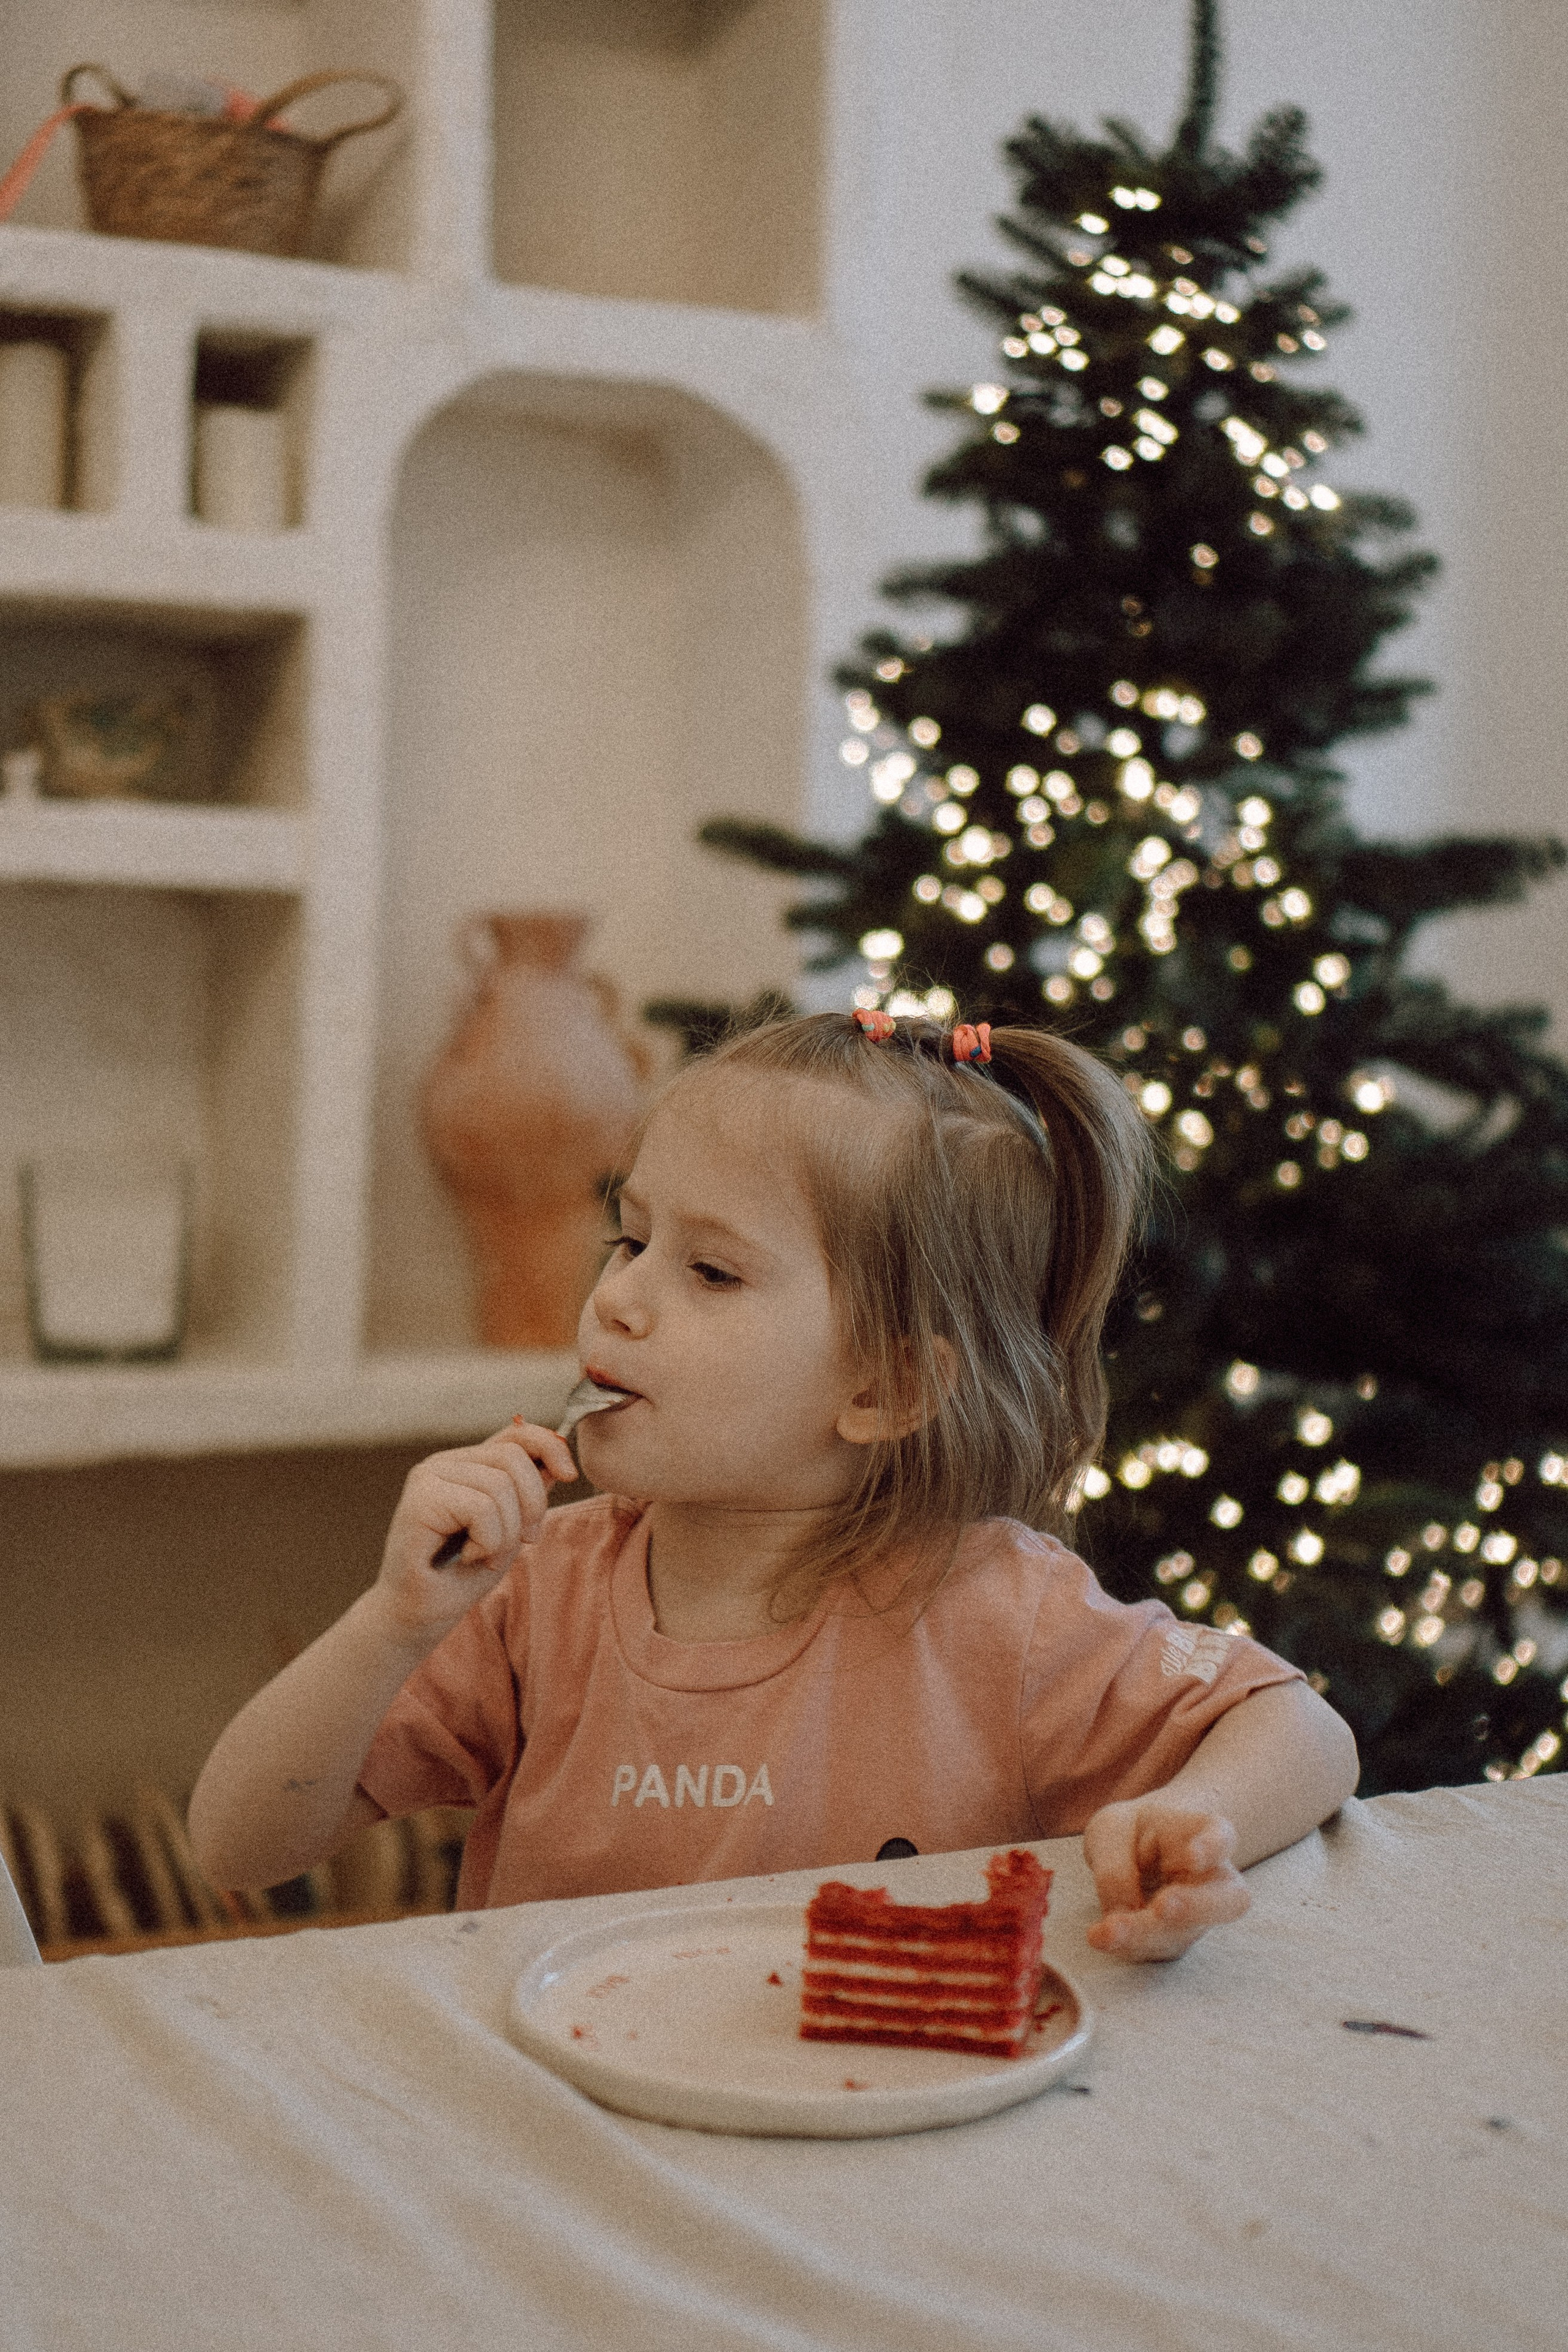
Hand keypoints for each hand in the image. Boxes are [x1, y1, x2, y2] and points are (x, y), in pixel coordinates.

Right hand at [372, 1419, 577, 1644]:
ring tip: (487, 1555)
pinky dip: (488, 1541)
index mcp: (465, 1464)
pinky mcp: (419, 1499)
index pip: (516, 1433)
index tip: (570, 1476)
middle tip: (522, 1541)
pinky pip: (481, 1508)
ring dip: (506, 1534)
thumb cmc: (461, 1576)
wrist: (418, 1616)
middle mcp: (443, 1463)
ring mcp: (427, 1477)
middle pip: (513, 1458)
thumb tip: (559, 1462)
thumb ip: (527, 1494)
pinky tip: (469, 1557)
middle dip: (532, 1505)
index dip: (549, 1446)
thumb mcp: (510, 1529)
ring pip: (500, 1486)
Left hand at [1082, 1798, 1249, 1960]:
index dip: (1213, 1847)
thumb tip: (1123, 1911)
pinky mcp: (1174, 1939)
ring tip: (1109, 1930)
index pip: (1222, 1837)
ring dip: (1146, 1934)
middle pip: (1229, 1899)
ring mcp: (1198, 1915)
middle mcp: (1212, 1878)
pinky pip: (1157, 1948)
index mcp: (1203, 1832)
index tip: (1192, 1857)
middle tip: (1162, 1907)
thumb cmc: (1129, 1832)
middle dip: (1196, 1907)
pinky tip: (1100, 1936)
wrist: (1132, 1849)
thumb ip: (1116, 1863)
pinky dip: (1128, 1945)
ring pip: (1185, 1933)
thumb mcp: (1112, 1830)